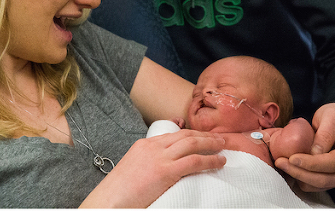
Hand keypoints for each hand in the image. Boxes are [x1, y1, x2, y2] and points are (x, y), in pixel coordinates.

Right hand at [80, 129, 225, 207]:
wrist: (110, 199)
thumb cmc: (121, 191)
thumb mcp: (135, 169)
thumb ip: (151, 163)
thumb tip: (169, 169)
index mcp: (144, 145)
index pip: (173, 134)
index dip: (192, 134)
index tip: (203, 137)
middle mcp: (152, 147)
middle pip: (184, 135)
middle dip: (204, 135)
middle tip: (219, 139)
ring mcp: (159, 157)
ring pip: (191, 143)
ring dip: (211, 144)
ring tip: (224, 147)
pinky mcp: (165, 171)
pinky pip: (194, 161)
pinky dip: (210, 160)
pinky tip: (219, 162)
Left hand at [274, 102, 334, 191]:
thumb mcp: (333, 115)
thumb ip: (325, 133)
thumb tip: (314, 153)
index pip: (333, 163)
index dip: (312, 164)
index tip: (292, 158)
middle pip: (326, 179)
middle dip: (301, 173)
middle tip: (280, 162)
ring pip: (321, 185)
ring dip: (299, 177)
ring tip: (282, 164)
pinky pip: (318, 185)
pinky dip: (303, 179)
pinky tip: (290, 168)